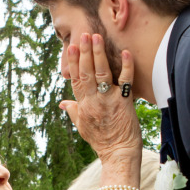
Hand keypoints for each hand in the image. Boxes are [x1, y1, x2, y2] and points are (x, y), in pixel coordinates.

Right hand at [61, 33, 140, 165]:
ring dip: (98, 54)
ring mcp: (108, 101)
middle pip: (86, 73)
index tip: (72, 47)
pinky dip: (126, 66)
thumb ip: (73, 111)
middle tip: (84, 35)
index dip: (74, 63)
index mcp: (83, 106)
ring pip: (101, 74)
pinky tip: (126, 52)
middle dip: (85, 53)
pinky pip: (125, 82)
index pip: (76, 80)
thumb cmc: (102, 141)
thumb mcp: (83, 127)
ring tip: (97, 37)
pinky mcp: (124, 103)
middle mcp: (94, 101)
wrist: (119, 154)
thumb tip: (62, 103)